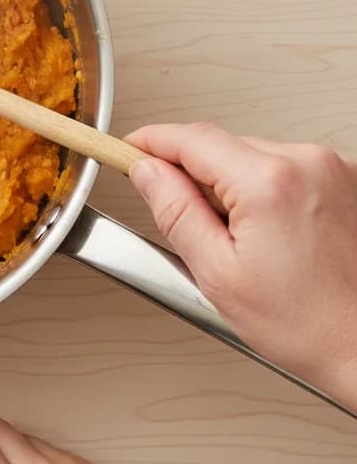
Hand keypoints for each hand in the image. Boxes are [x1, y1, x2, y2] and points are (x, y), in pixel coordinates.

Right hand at [127, 124, 356, 403]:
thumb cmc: (309, 325)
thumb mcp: (217, 273)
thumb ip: (175, 211)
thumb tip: (147, 172)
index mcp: (269, 182)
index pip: (190, 138)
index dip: (150, 141)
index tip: (128, 149)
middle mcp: (307, 163)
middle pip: (222, 146)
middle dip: (193, 174)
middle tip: (185, 222)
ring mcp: (334, 169)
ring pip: (253, 157)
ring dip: (232, 185)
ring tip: (239, 242)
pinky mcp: (348, 181)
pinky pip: (286, 169)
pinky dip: (265, 191)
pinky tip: (271, 237)